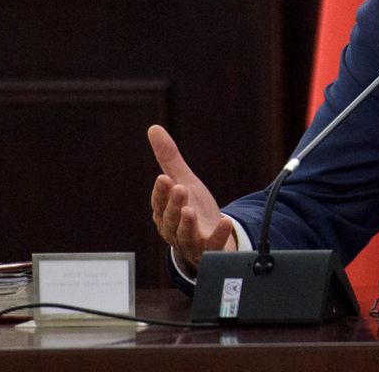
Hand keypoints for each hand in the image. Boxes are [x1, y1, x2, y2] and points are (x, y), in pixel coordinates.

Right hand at [148, 124, 235, 271]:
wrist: (212, 238)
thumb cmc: (193, 209)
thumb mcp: (183, 180)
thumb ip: (169, 158)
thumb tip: (154, 128)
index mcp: (165, 213)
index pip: (159, 202)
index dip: (161, 192)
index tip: (164, 178)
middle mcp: (174, 230)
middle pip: (170, 219)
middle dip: (174, 204)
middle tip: (179, 189)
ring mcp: (191, 242)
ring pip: (185, 235)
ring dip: (187, 223)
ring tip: (190, 211)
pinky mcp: (210, 250)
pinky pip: (212, 245)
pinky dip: (218, 235)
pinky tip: (225, 222)